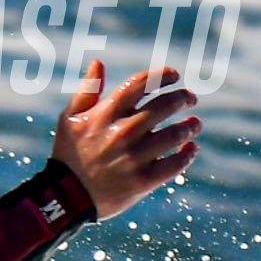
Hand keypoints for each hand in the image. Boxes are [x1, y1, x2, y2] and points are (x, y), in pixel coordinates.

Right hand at [51, 61, 200, 218]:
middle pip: (164, 106)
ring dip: (190, 126)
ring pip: (174, 134)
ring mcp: (134, 157)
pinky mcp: (142, 181)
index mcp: (106, 113)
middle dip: (183, 98)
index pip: (141, 84)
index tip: (175, 75)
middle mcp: (122, 132)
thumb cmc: (69, 154)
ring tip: (194, 124)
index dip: (163, 75)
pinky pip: (175, 164)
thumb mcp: (70, 118)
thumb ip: (87, 90)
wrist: (66, 197)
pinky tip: (192, 148)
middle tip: (190, 98)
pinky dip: (188, 154)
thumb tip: (98, 63)